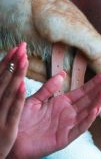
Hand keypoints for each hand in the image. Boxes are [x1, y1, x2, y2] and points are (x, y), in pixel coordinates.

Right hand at [0, 43, 27, 157]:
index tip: (16, 47)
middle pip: (4, 81)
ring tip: (23, 60)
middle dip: (12, 63)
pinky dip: (16, 99)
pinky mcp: (6, 128)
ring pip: (8, 93)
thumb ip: (8, 95)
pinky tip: (22, 86)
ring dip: (15, 76)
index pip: (0, 77)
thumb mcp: (0, 111)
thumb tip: (17, 82)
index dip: (7, 62)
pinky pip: (13, 111)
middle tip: (21, 46)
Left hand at [9, 70, 100, 157]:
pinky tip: (96, 109)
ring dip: (99, 100)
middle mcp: (69, 113)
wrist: (11, 139)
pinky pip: (79, 128)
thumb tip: (62, 74)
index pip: (84, 90)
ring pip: (88, 111)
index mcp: (63, 103)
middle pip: (91, 98)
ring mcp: (68, 125)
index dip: (96, 81)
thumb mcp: (34, 100)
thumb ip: (48, 88)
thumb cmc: (20, 121)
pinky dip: (88, 119)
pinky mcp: (65, 137)